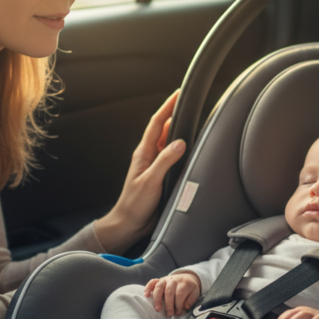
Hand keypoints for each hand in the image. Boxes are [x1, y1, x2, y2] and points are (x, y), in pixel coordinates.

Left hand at [94, 90, 184, 253]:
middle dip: (174, 114)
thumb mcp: (151, 181)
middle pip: (162, 129)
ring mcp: (154, 165)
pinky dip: (179, 148)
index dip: (167, 107)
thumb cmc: (135, 204)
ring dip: (177, 130)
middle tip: (186, 102)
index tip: (177, 94)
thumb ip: (165, 161)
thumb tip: (180, 142)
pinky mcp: (160, 175)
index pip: (156, 124)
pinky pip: (171, 156)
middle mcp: (149, 156)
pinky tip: (187, 148)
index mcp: (143, 153)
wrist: (129, 224)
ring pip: (167, 142)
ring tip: (189, 119)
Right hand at [145, 272, 200, 316]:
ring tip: (157, 309)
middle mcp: (174, 280)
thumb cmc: (190, 289)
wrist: (186, 278)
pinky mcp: (159, 280)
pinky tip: (146, 295)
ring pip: (159, 287)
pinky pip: (152, 282)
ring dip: (157, 299)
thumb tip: (185, 307)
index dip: (178, 305)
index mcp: (184, 283)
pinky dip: (148, 288)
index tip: (178, 313)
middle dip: (168, 304)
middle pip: (169, 291)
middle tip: (169, 314)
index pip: (179, 294)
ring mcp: (166, 279)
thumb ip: (191, 300)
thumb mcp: (195, 293)